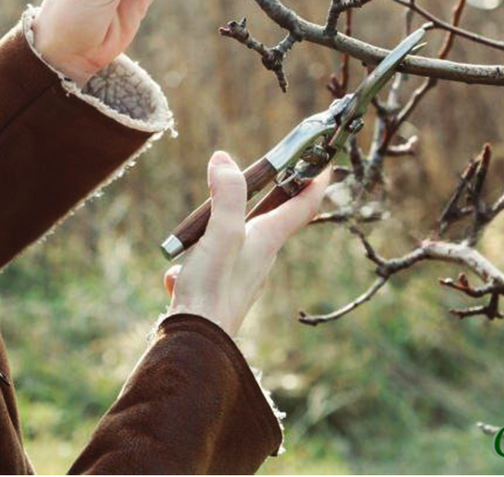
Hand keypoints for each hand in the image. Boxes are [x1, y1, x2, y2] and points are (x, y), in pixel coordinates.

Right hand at [162, 151, 332, 336]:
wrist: (195, 343)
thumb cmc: (213, 289)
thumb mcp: (221, 233)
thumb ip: (226, 195)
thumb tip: (224, 160)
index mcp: (268, 240)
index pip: (303, 206)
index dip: (316, 180)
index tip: (326, 160)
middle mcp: (261, 258)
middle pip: (272, 219)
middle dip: (269, 195)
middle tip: (262, 173)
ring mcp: (242, 276)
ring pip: (234, 242)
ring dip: (217, 230)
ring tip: (194, 235)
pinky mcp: (220, 290)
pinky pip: (208, 266)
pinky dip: (194, 263)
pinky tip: (177, 275)